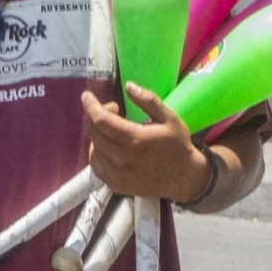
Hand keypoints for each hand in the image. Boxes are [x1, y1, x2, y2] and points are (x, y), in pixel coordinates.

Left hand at [83, 84, 210, 203]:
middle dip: (96, 116)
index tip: (87, 96)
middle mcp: (123, 159)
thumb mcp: (169, 118)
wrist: (184, 178)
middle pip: (94, 132)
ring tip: (114, 129)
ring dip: (98, 134)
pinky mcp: (116, 185)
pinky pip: (96, 164)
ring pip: (93, 148)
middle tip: (113, 110)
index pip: (101, 120)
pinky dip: (98, 151)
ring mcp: (118, 175)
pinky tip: (110, 146)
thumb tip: (128, 86)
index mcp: (136, 140)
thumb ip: (148, 100)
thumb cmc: (177, 146)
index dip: (91, 105)